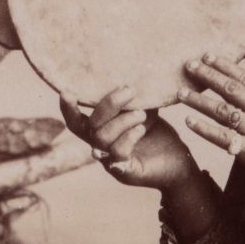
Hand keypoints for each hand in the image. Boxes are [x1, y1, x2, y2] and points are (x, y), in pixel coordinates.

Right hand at [62, 85, 198, 189]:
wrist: (178, 163)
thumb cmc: (158, 135)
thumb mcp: (145, 110)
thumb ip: (133, 98)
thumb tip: (133, 70)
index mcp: (100, 131)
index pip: (76, 122)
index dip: (68, 108)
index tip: (66, 91)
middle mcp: (100, 147)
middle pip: (90, 126)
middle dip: (108, 104)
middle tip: (129, 90)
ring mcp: (110, 161)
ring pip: (102, 138)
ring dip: (122, 121)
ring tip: (142, 113)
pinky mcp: (125, 172)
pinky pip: (118, 154)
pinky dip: (128, 137)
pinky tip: (141, 129)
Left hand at [181, 56, 244, 205]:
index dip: (225, 66)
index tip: (208, 56)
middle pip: (231, 88)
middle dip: (208, 75)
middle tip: (188, 64)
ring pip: (222, 110)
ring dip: (198, 100)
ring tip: (181, 92)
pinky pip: (221, 137)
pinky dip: (203, 128)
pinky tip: (188, 121)